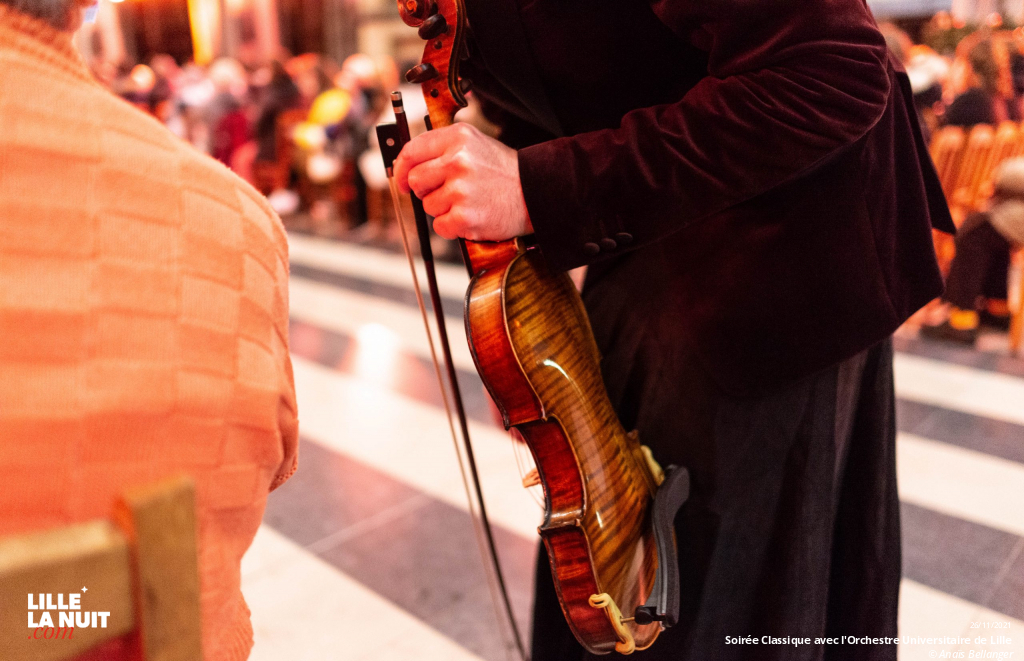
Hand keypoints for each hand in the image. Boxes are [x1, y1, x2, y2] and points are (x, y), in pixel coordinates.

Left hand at [393, 123, 532, 240]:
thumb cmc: (501, 172)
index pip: (412, 151)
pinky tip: (471, 217)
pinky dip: (452, 227)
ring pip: (428, 205)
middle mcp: (457, 161)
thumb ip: (441, 149)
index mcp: (457, 139)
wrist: (535, 193)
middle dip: (426, 190)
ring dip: (443, 209)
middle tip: (447, 192)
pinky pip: (440, 226)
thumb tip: (405, 166)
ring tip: (468, 202)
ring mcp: (461, 190)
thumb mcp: (474, 145)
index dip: (400, 168)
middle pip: (415, 181)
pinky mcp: (465, 217)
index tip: (400, 180)